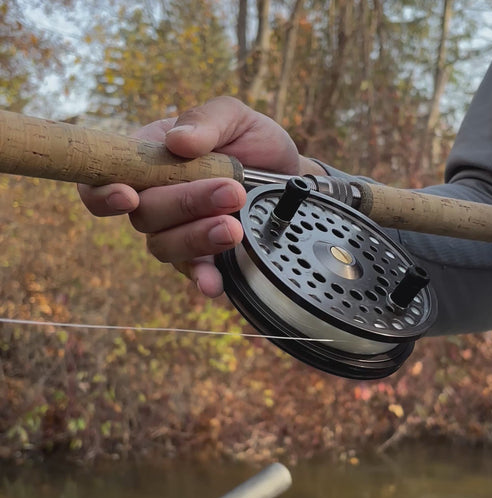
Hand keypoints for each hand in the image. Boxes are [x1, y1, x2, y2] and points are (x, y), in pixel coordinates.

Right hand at [78, 96, 325, 296]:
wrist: (288, 176)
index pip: (102, 180)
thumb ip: (206, 120)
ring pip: (164, 246)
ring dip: (197, 238)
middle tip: (231, 193)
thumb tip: (177, 141)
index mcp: (149, 160)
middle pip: (144, 216)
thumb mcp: (235, 117)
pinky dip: (201, 279)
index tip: (128, 196)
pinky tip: (214, 284)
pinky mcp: (203, 257)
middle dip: (184, 205)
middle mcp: (157, 200)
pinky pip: (193, 272)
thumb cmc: (253, 141)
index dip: (103, 193)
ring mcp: (178, 232)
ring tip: (234, 228)